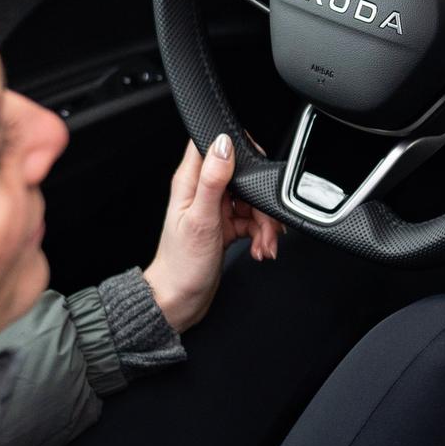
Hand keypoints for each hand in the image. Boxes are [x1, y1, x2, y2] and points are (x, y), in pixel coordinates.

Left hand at [142, 133, 285, 331]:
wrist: (179, 301)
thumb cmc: (181, 266)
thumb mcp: (200, 219)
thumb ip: (213, 180)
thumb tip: (223, 144)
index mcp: (190, 182)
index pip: (212, 145)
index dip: (236, 147)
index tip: (254, 165)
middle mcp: (203, 192)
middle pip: (243, 177)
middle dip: (261, 200)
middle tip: (264, 222)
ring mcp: (215, 209)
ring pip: (251, 201)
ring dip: (264, 223)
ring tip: (264, 244)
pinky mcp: (226, 226)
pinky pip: (252, 221)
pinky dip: (261, 234)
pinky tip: (260, 249)